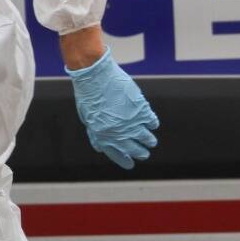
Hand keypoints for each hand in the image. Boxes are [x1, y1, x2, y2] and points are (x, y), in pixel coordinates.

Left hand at [66, 50, 159, 169]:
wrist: (95, 75)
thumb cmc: (88, 94)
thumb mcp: (87, 118)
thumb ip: (95, 133)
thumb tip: (100, 148)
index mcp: (102, 136)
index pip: (116, 155)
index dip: (125, 161)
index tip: (131, 165)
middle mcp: (118, 132)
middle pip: (134, 149)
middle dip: (140, 153)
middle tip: (144, 154)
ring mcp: (131, 122)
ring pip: (146, 138)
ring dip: (149, 141)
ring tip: (151, 142)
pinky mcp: (141, 110)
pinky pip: (152, 122)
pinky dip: (152, 124)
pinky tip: (152, 124)